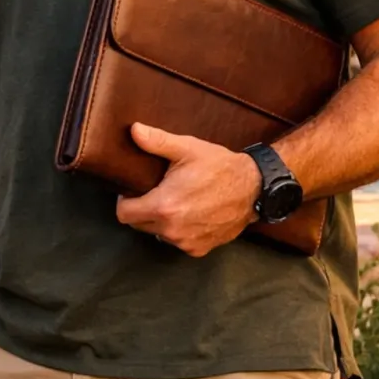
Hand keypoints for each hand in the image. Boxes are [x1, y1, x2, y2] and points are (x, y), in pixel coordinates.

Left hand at [115, 124, 261, 256]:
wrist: (254, 188)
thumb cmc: (219, 167)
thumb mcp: (187, 148)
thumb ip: (156, 141)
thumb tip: (133, 130)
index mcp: (163, 206)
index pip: (124, 214)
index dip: (125, 201)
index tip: (135, 190)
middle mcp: (172, 230)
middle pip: (139, 225)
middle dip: (141, 210)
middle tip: (156, 192)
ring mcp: (186, 242)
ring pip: (158, 234)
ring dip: (160, 222)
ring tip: (175, 202)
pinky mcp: (199, 249)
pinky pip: (178, 242)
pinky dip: (179, 231)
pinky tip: (190, 214)